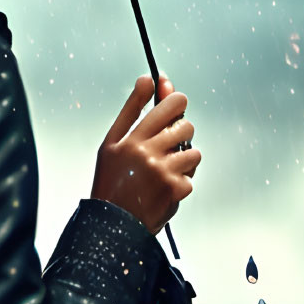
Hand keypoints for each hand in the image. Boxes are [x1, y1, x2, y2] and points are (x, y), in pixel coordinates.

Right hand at [89, 74, 200, 237]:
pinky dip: (181, 181)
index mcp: (132, 139)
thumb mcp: (111, 142)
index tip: (177, 102)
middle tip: (170, 141)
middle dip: (181, 131)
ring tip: (166, 167)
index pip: (166, 107)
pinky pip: (191, 177)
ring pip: (194, 152)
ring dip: (184, 158)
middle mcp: (149, 154)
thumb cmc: (110, 182)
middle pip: (186, 127)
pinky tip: (164, 187)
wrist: (113, 224)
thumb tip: (147, 79)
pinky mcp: (176, 190)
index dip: (177, 100)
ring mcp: (164, 172)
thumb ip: (131, 110)